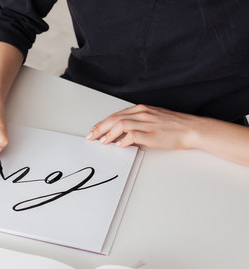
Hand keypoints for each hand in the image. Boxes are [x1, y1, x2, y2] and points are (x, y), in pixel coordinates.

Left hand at [86, 104, 200, 149]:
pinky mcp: (152, 133)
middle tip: (90, 137)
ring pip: (121, 125)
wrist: (192, 128)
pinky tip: (118, 145)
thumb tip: (122, 134)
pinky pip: (132, 135)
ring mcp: (147, 123)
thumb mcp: (153, 119)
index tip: (94, 130)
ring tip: (102, 142)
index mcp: (142, 109)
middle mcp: (142, 114)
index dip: (102, 123)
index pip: (116, 115)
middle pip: (114, 119)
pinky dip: (123, 140)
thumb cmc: (174, 125)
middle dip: (100, 128)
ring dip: (109, 134)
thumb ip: (137, 123)